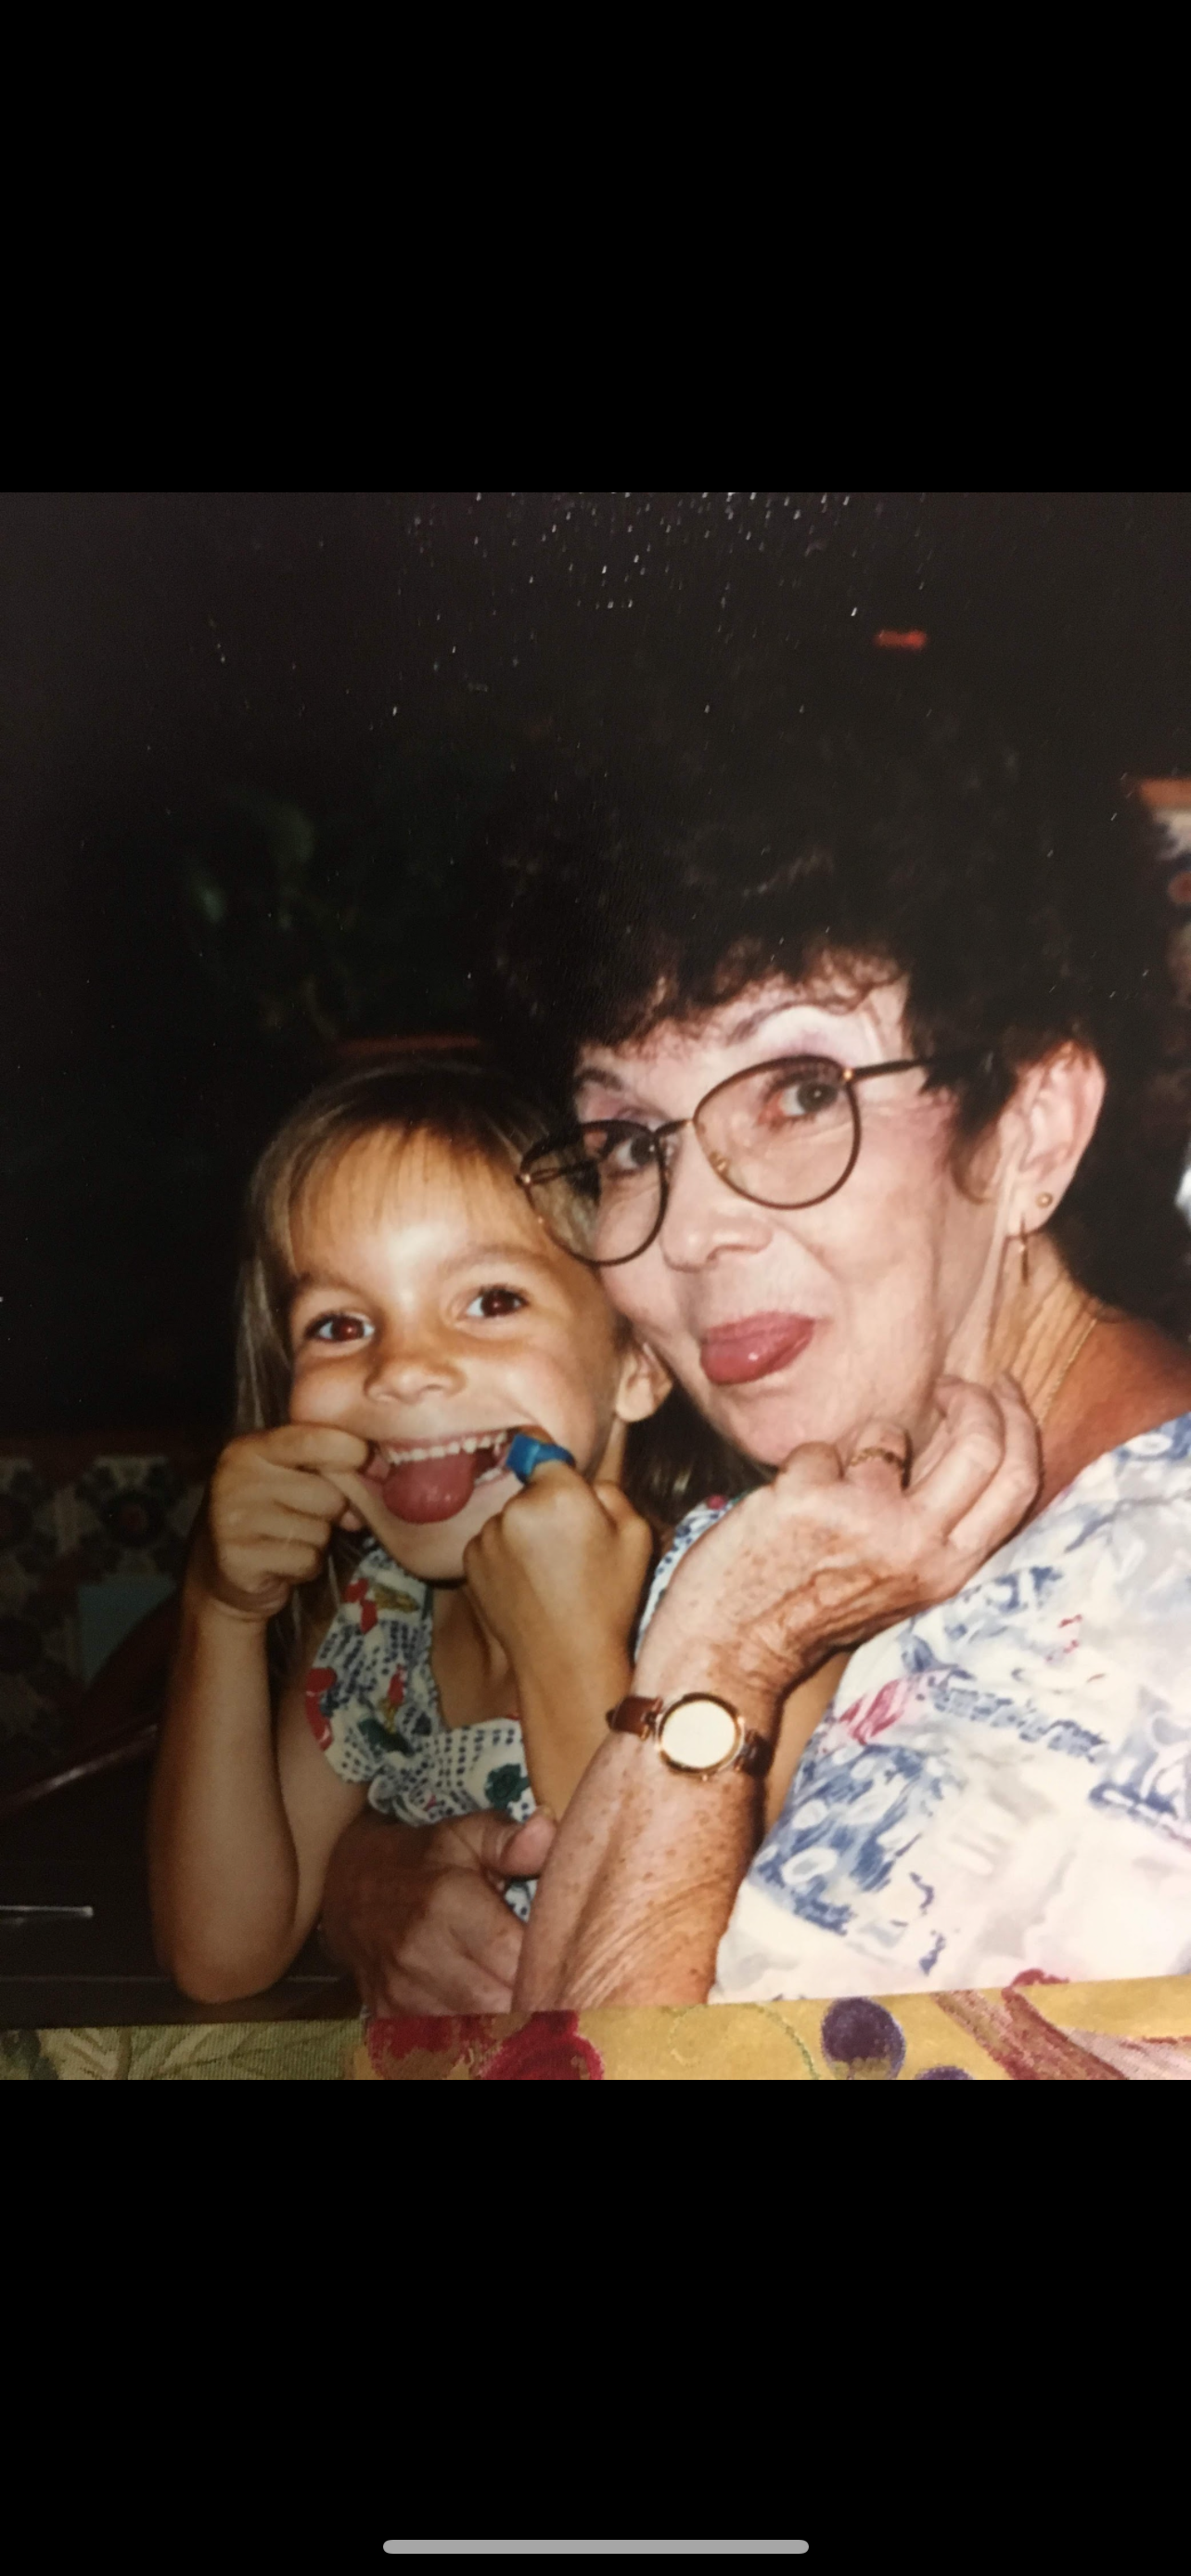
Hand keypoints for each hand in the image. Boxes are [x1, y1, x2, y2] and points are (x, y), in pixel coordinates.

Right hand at [192, 1425, 369, 1622]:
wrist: (221, 1573)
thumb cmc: (267, 1515)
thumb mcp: (285, 1476)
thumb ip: (322, 1462)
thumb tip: (378, 1470)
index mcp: (249, 1449)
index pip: (313, 1439)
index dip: (351, 1451)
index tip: (365, 1460)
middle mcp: (237, 1479)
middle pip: (327, 1494)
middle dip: (330, 1511)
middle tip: (305, 1516)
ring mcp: (234, 1521)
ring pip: (320, 1531)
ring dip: (316, 1542)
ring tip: (289, 1539)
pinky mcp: (239, 1560)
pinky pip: (306, 1561)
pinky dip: (304, 1567)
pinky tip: (281, 1562)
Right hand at [320, 1807, 556, 2014]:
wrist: (350, 1889)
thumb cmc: (423, 1861)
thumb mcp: (466, 1834)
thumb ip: (510, 1839)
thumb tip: (548, 1832)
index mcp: (448, 1904)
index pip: (518, 1958)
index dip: (552, 1963)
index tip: (568, 1956)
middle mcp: (421, 1954)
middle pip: (504, 2003)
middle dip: (535, 1995)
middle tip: (552, 1979)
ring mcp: (402, 1992)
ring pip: (480, 2029)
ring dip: (508, 2017)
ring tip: (521, 1992)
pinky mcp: (391, 2018)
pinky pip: (449, 2039)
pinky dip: (475, 2030)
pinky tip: (487, 2007)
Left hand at [461, 1462, 653, 1697]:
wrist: (566, 1658)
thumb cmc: (609, 1599)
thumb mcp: (637, 1537)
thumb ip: (611, 1492)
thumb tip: (585, 1480)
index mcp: (560, 1493)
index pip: (545, 1453)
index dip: (557, 1470)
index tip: (563, 1488)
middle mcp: (516, 1507)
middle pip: (530, 1491)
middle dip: (546, 1508)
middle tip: (569, 1548)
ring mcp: (487, 1535)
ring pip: (508, 1519)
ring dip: (522, 1533)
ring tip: (548, 1574)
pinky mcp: (470, 1561)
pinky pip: (490, 1544)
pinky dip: (504, 1556)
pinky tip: (527, 1585)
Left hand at [637, 1374, 1040, 1716]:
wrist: (735, 1645)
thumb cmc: (817, 1608)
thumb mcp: (905, 1580)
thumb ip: (940, 1521)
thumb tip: (972, 1436)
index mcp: (949, 1569)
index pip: (1016, 1481)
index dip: (1018, 1422)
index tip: (1003, 1390)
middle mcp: (916, 1544)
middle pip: (980, 1442)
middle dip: (970, 1398)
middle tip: (950, 1386)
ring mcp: (864, 1518)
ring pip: (887, 1434)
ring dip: (859, 1449)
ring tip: (829, 1493)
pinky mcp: (809, 1496)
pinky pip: (819, 1450)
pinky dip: (802, 1470)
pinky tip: (786, 1511)